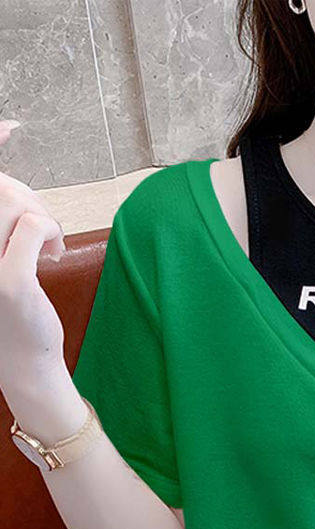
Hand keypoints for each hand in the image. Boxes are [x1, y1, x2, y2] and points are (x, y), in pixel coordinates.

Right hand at [0, 118, 69, 392]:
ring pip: (13, 202)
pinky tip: (53, 255)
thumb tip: (13, 166)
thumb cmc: (12, 306)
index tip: (10, 128)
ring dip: (41, 217)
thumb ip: (4, 215)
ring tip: (49, 246)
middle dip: (28, 197)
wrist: (22, 359)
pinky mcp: (7, 281)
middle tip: (46, 228)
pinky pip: (31, 226)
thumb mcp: (1, 254)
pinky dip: (49, 232)